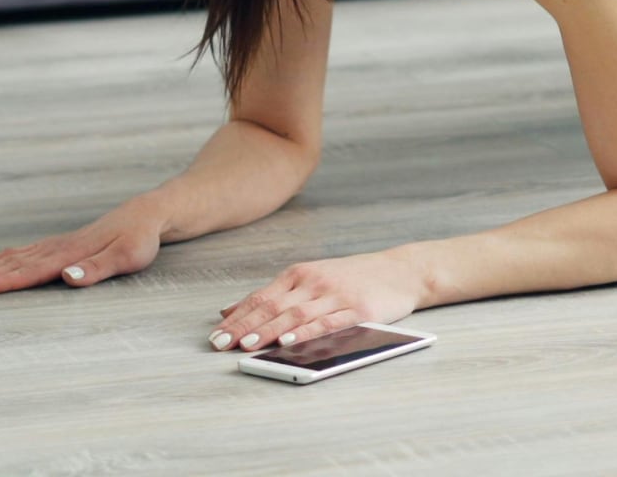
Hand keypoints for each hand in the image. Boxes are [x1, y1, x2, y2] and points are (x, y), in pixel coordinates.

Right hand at [0, 198, 165, 295]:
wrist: (147, 213)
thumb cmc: (139, 239)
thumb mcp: (127, 257)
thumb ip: (96, 268)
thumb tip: (67, 279)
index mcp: (71, 254)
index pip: (32, 271)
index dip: (5, 281)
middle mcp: (58, 248)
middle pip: (15, 263)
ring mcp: (56, 245)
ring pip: (14, 257)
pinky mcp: (59, 244)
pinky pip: (22, 252)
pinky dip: (0, 258)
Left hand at [210, 251, 420, 351]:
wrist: (401, 270)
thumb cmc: (354, 277)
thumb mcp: (312, 277)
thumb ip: (275, 293)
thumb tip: (230, 309)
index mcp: (300, 274)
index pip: (261, 296)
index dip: (237, 317)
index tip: (215, 335)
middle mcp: (315, 282)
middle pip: (273, 306)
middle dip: (244, 326)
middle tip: (221, 344)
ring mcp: (336, 296)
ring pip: (295, 315)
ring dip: (269, 331)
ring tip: (247, 345)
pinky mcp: (358, 311)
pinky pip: (327, 323)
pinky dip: (305, 333)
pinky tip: (290, 341)